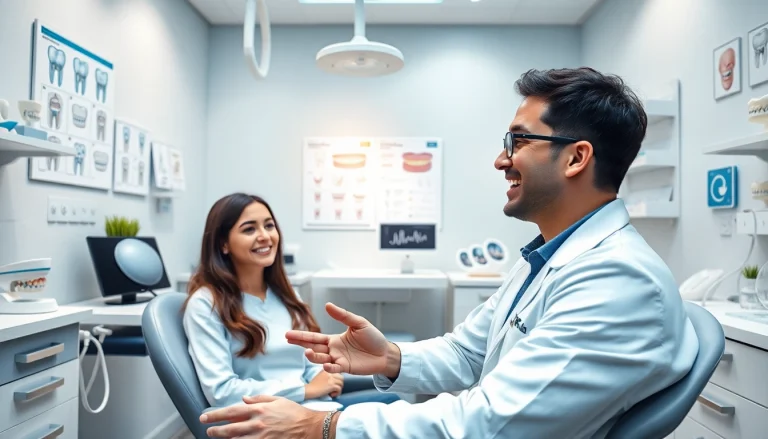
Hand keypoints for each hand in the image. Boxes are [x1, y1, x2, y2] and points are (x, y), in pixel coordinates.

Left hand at [200, 395, 326, 438]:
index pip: (232, 411)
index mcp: (259, 409)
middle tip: (208, 431)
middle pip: (230, 429)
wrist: (310, 427)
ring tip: (219, 438)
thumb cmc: (295, 412)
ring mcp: (261, 436)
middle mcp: (258, 423)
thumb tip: (243, 398)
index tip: (204, 417)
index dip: (216, 415)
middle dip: (216, 430)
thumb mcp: (278, 400)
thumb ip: (259, 399)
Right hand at [286, 302, 397, 376]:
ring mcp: (338, 360)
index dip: (301, 336)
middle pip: (313, 347)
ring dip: (313, 356)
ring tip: (307, 352)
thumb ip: (343, 316)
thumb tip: (327, 305)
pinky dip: (330, 367)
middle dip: (300, 343)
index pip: (314, 337)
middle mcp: (333, 350)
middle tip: (288, 339)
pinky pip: (335, 368)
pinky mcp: (346, 368)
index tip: (287, 335)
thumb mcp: (358, 323)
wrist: (385, 353)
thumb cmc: (372, 337)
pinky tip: (326, 364)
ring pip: (321, 359)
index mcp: (334, 340)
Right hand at [305, 370, 343, 398]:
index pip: (338, 373)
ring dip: (338, 389)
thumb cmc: (312, 385)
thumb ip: (327, 375)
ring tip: (332, 392)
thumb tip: (335, 380)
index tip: (333, 385)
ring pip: (341, 383)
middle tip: (334, 389)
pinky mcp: (332, 385)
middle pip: (341, 378)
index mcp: (327, 370)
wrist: (308, 390)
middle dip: (339, 384)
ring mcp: (331, 378)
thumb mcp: (320, 376)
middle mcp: (330, 372)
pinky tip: (331, 395)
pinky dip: (337, 393)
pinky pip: (339, 389)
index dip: (337, 380)